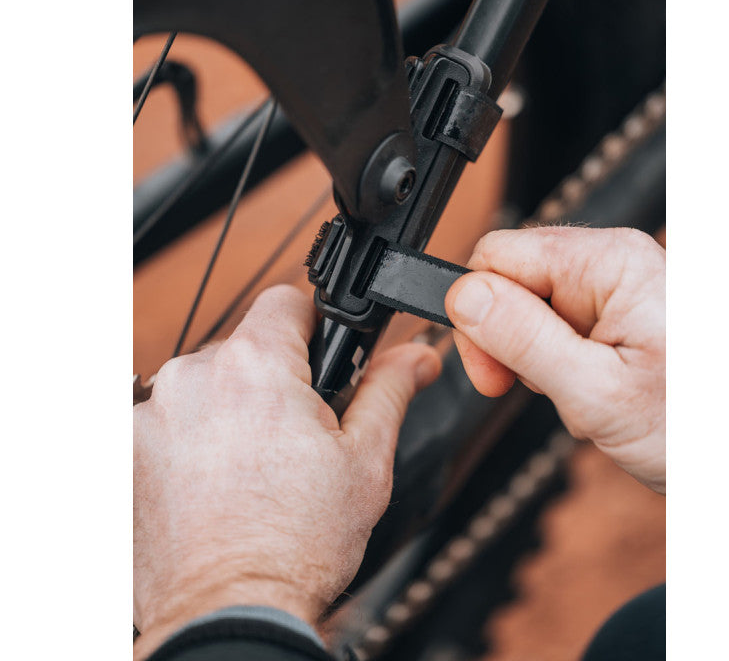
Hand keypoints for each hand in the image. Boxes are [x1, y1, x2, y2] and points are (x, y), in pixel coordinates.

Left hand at [133, 285, 440, 657]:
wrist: (229, 613)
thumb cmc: (296, 545)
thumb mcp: (365, 459)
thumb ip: (388, 389)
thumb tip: (417, 355)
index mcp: (256, 365)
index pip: (285, 300)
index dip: (312, 325)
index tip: (319, 358)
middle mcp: (193, 376)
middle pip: (245, 347)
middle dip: (273, 377)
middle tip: (295, 433)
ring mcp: (150, 413)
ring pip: (207, 384)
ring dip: (231, 408)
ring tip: (255, 465)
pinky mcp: (125, 449)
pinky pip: (169, 420)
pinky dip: (193, 439)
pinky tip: (217, 482)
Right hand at [445, 227, 664, 493]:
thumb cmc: (695, 427)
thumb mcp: (596, 391)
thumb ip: (523, 339)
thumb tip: (463, 296)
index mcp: (607, 260)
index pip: (497, 255)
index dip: (477, 313)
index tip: (490, 371)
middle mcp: (609, 260)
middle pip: (509, 277)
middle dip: (504, 337)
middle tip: (524, 385)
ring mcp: (613, 285)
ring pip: (526, 304)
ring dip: (533, 355)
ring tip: (575, 390)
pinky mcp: (613, 310)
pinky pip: (553, 324)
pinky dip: (555, 361)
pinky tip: (585, 385)